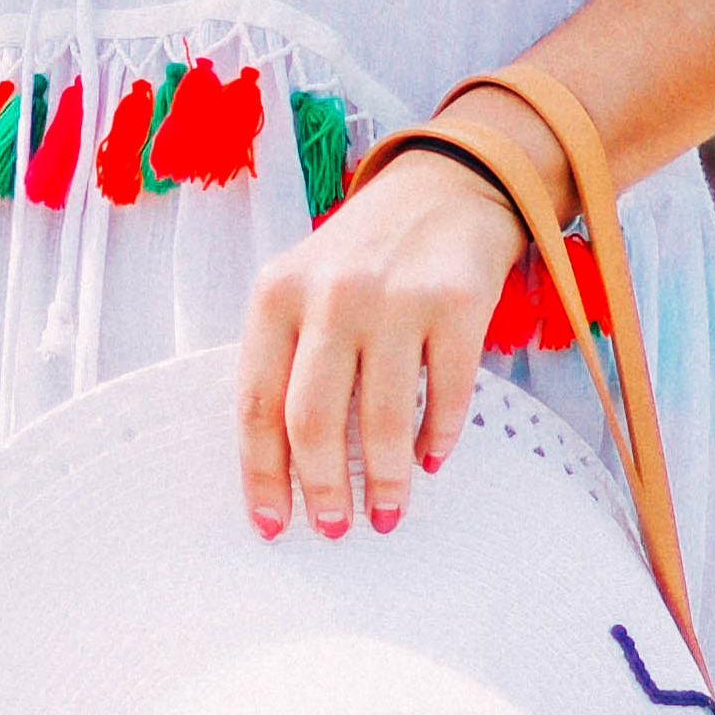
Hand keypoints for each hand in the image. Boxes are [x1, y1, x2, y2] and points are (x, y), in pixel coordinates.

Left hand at [234, 147, 529, 540]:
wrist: (445, 186)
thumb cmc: (366, 259)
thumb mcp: (306, 291)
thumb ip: (289, 364)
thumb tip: (288, 472)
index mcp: (278, 295)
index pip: (257, 403)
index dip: (263, 476)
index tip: (272, 526)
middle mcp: (332, 294)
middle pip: (313, 420)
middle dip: (322, 489)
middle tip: (335, 528)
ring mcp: (397, 297)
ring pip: (381, 420)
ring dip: (385, 482)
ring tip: (387, 514)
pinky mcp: (457, 302)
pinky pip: (447, 397)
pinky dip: (438, 441)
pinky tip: (431, 461)